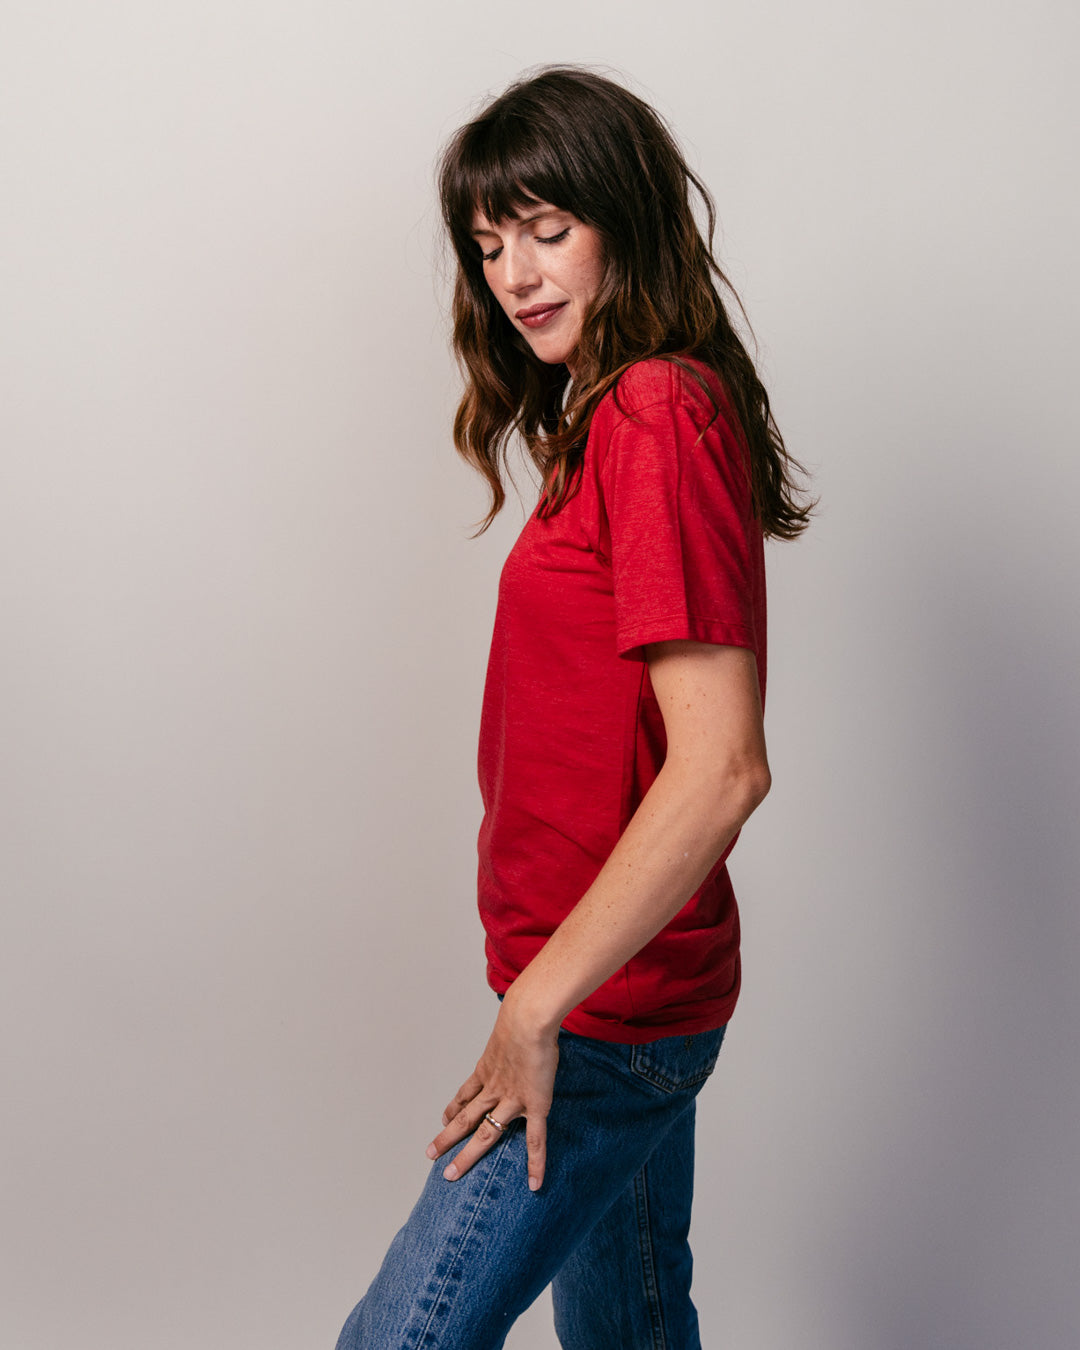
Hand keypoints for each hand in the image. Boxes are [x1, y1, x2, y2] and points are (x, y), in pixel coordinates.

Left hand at [424, 993, 558, 1190]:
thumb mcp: (509, 1026)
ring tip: (450, 1174)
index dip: (452, 1108)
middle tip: (430, 1155)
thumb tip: (520, 1023)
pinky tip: (535, 1183)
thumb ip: (512, 1033)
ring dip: (467, 1155)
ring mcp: (512, 1100)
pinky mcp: (534, 1105)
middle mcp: (493, 1088)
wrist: (528, 1019)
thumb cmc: (523, 1015)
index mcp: (487, 1069)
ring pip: (485, 1134)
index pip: (465, 1094)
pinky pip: (535, 1140)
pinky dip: (535, 1164)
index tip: (443, 1119)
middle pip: (464, 1118)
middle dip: (446, 1138)